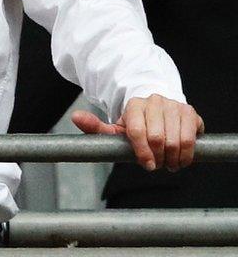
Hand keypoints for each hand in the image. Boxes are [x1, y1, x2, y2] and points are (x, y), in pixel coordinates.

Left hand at [73, 95, 202, 170]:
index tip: (147, 165)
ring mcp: (173, 105)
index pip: (137, 131)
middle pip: (158, 138)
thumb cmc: (137, 122)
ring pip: (176, 140)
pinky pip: (191, 138)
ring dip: (173, 158)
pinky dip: (187, 154)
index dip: (142, 152)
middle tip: (157, 164)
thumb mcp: (116, 126)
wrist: (159, 109)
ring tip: (168, 163)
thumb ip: (96, 127)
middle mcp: (154, 101)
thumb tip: (75, 117)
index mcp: (134, 104)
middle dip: (158, 157)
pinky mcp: (189, 112)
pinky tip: (181, 158)